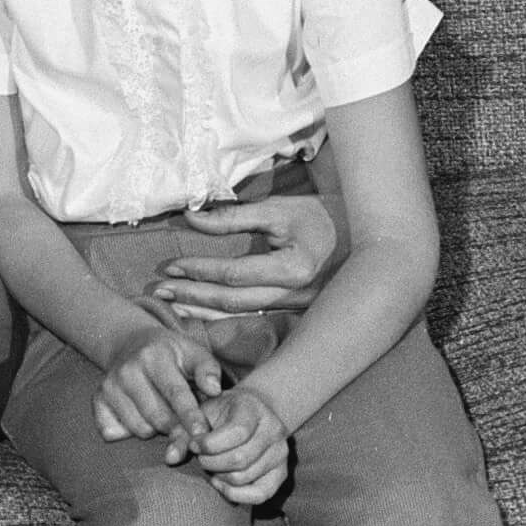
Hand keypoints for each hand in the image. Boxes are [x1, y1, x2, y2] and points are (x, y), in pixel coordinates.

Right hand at [93, 324, 223, 460]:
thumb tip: (214, 390)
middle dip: (177, 428)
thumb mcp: (194, 352)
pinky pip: (113, 432)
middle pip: (158, 417)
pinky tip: (139, 417)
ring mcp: (109, 385)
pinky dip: (128, 433)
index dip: (190, 416)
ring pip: (139, 428)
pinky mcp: (97, 399)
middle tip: (187, 427)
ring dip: (156, 430)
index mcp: (154, 356)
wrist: (131, 343)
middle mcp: (127, 370)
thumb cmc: (171, 354)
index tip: (202, 434)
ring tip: (163, 414)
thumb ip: (208, 370)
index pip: (175, 393)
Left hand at [150, 192, 340, 318]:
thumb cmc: (319, 217)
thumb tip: (190, 217)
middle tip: (161, 290)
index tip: (172, 265)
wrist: (364, 236)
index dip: (200, 270)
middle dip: (193, 296)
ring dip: (203, 311)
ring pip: (242, 314)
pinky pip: (253, 316)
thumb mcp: (278, 209)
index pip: (235, 274)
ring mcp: (296, 307)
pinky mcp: (294, 310)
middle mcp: (295, 294)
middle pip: (233, 301)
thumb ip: (234, 216)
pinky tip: (201, 313)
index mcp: (293, 268)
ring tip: (172, 306)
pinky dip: (223, 315)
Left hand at [190, 384, 290, 505]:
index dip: (209, 444)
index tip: (194, 444)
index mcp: (254, 407)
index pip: (237, 432)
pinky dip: (235, 494)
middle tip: (200, 458)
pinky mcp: (280, 474)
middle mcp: (274, 429)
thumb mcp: (199, 414)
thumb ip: (182, 433)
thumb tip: (170, 458)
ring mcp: (280, 453)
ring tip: (210, 466)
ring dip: (219, 477)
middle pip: (240, 458)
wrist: (249, 415)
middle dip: (211, 462)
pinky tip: (219, 484)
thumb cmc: (219, 414)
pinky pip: (260, 494)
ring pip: (245, 477)